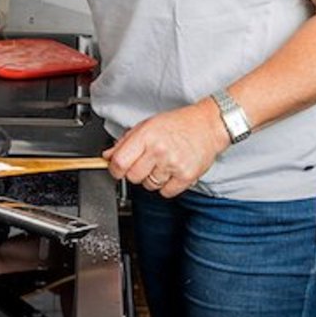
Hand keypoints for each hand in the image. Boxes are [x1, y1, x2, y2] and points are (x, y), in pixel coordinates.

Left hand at [102, 101, 228, 197]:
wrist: (208, 125)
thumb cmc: (178, 123)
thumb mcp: (147, 125)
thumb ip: (125, 141)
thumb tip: (107, 156)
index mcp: (146, 135)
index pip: (119, 162)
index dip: (115, 168)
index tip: (118, 168)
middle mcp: (158, 150)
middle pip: (132, 177)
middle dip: (135, 172)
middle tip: (145, 163)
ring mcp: (173, 164)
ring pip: (149, 186)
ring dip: (152, 179)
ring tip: (162, 164)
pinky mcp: (186, 176)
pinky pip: (165, 192)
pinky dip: (166, 186)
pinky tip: (171, 172)